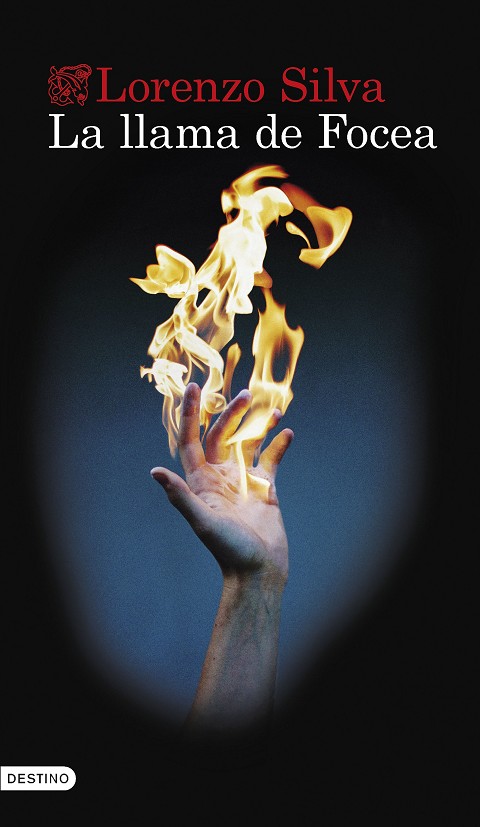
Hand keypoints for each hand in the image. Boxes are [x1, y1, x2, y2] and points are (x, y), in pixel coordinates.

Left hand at [151, 383, 292, 583]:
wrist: (258, 571)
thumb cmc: (228, 550)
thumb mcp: (203, 521)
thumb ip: (181, 496)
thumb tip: (155, 471)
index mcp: (201, 481)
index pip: (192, 439)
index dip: (191, 413)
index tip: (195, 387)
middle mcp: (219, 476)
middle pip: (222, 434)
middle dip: (232, 413)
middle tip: (246, 394)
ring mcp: (242, 480)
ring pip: (248, 442)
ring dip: (258, 424)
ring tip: (273, 409)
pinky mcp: (265, 488)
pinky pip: (270, 459)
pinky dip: (278, 444)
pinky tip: (287, 432)